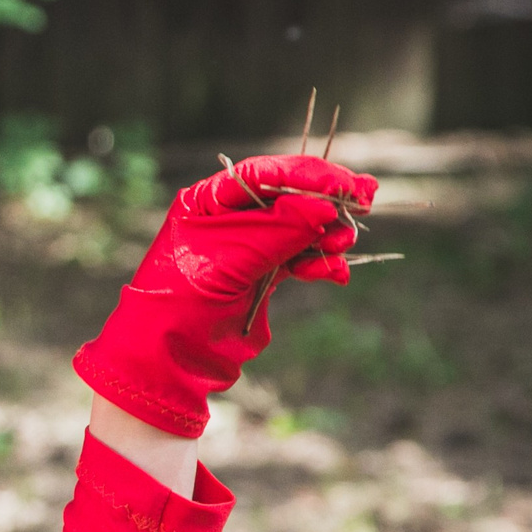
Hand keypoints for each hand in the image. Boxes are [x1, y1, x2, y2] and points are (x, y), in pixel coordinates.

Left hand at [73, 155, 377, 437]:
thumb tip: (324, 206)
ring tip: (343, 246)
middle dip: (326, 203)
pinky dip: (320, 264)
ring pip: (300, 229)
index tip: (347, 185)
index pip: (264, 173)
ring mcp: (246, 246)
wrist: (168, 358)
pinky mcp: (261, 274)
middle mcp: (226, 217)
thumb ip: (277, 230)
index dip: (309, 175)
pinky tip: (335, 274)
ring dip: (327, 236)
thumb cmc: (183, 300)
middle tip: (364, 206)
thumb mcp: (229, 258)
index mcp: (207, 201)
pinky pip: (300, 259)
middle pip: (288, 197)